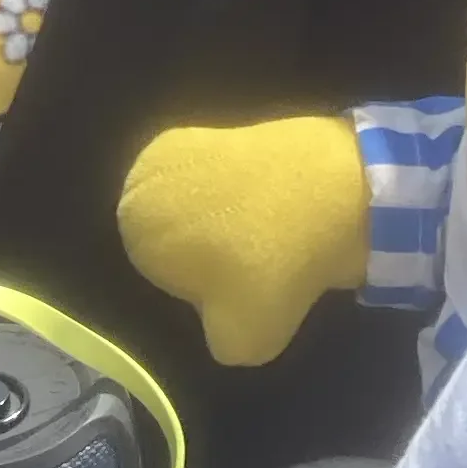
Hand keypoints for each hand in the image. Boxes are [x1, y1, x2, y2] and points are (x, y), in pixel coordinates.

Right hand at [117, 117, 367, 366]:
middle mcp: (142, 174)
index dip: (205, 287)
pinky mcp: (224, 122)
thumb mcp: (240, 345)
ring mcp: (184, 140)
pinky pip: (226, 175)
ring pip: (201, 202)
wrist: (333, 192)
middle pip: (176, 231)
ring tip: (275, 232)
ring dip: (230, 217)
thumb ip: (215, 342)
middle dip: (211, 247)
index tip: (243, 287)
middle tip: (259, 261)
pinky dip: (248, 189)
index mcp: (132, 223)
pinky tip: (281, 201)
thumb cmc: (272, 268)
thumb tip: (222, 321)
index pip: (163, 272)